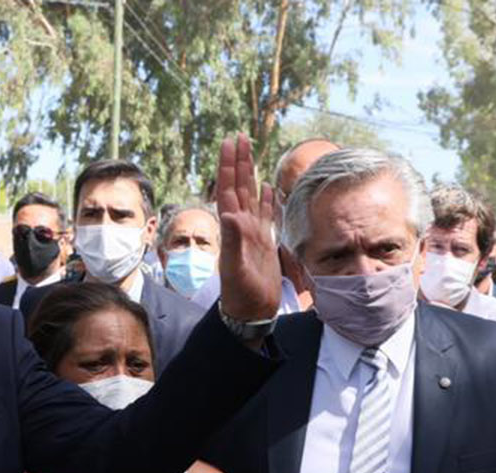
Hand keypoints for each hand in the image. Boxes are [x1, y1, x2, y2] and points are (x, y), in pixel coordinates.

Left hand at [213, 134, 281, 325]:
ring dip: (249, 174)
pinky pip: (266, 214)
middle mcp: (241, 226)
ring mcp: (252, 233)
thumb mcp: (235, 268)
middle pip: (239, 186)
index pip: (228, 189)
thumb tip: (229, 213)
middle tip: (239, 137)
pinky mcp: (264, 242)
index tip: (230, 142)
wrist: (251, 312)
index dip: (228, 166)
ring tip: (250, 153)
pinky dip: (267, 198)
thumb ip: (233, 240)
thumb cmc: (241, 294)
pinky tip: (268, 187)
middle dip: (238, 161)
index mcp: (233, 227)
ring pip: (251, 195)